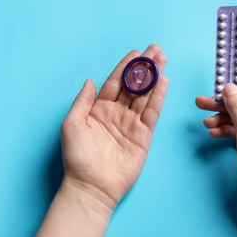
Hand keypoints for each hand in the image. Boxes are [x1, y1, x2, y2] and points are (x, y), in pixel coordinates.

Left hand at [62, 44, 168, 206]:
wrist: (92, 185)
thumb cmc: (78, 156)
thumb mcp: (71, 124)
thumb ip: (82, 101)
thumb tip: (89, 80)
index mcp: (99, 109)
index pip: (115, 82)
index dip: (125, 67)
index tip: (136, 52)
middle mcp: (117, 113)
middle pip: (134, 85)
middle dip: (145, 68)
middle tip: (156, 50)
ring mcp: (131, 124)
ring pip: (145, 95)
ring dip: (155, 78)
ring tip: (163, 60)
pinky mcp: (143, 135)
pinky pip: (152, 113)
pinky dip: (159, 97)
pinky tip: (164, 82)